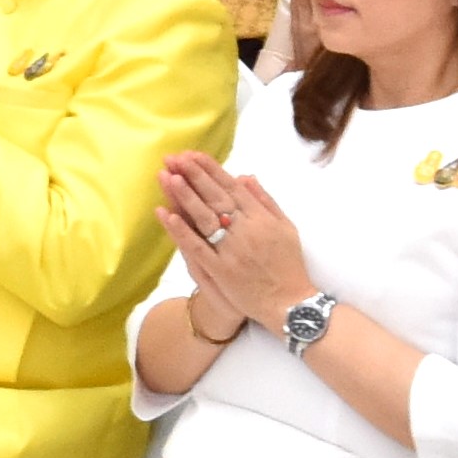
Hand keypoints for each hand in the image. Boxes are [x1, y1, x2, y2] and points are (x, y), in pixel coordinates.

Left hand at [157, 149, 318, 330]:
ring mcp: (232, 251)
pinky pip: (197, 248)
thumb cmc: (288, 264)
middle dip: (193, 176)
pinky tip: (167, 215)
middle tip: (174, 158)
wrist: (289, 302)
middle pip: (215, 198)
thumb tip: (245, 176)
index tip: (193, 155)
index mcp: (261, 218)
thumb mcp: (285, 227)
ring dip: (185, 196)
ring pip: (204, 218)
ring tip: (168, 176)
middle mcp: (246, 230)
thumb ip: (265, 201)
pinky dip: (182, 231)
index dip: (211, 170)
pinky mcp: (221, 271)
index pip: (231, 187)